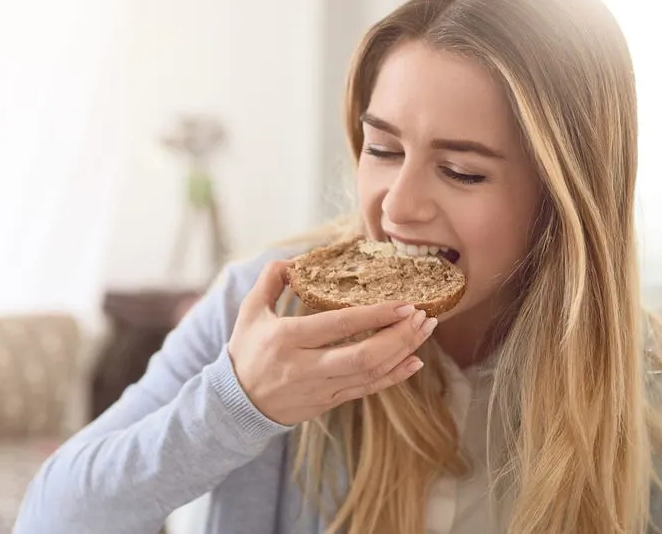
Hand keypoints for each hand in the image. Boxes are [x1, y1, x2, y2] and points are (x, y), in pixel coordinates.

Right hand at [227, 260, 436, 424]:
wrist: (237, 402)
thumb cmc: (246, 351)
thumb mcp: (250, 311)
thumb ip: (271, 280)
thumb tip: (297, 259)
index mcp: (287, 338)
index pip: (339, 325)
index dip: (375, 315)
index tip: (403, 303)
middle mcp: (305, 367)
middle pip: (363, 355)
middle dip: (399, 336)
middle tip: (423, 317)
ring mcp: (319, 389)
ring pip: (369, 373)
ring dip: (402, 352)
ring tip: (424, 331)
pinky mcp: (328, 403)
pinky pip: (367, 390)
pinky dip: (393, 377)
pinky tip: (413, 362)